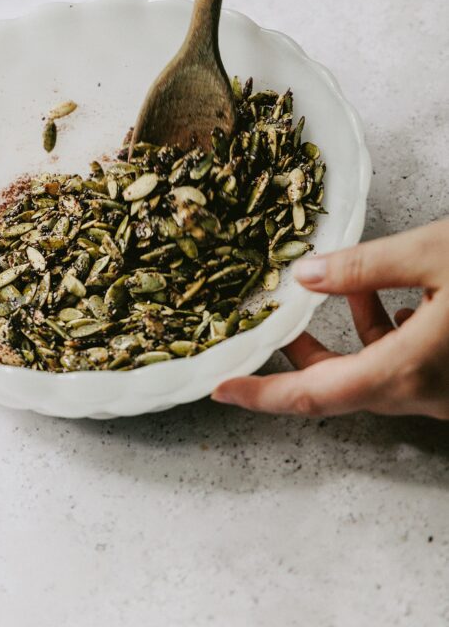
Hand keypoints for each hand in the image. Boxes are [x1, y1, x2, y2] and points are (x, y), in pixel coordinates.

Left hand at [212, 220, 448, 419]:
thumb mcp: (429, 254)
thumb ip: (364, 266)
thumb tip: (305, 275)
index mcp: (407, 370)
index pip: (315, 394)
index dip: (263, 393)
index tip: (222, 388)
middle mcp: (424, 393)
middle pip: (341, 384)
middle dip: (300, 354)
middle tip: (265, 324)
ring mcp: (444, 391)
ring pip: (375, 372)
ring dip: (349, 335)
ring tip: (323, 290)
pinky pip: (406, 365)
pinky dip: (386, 335)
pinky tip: (390, 298)